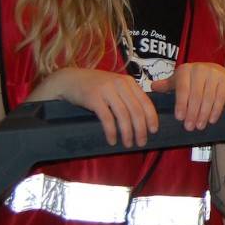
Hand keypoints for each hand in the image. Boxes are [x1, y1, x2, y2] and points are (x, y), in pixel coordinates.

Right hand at [33, 67, 157, 147]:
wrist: (70, 80)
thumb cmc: (95, 86)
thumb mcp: (115, 86)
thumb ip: (128, 96)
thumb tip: (144, 118)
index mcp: (128, 82)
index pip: (146, 101)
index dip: (151, 118)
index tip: (154, 131)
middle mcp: (119, 84)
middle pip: (136, 110)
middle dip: (140, 129)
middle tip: (141, 143)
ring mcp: (106, 90)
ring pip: (123, 115)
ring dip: (127, 133)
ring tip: (127, 144)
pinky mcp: (93, 98)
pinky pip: (107, 118)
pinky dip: (111, 131)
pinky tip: (112, 140)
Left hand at [150, 62, 224, 130]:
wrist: (218, 71)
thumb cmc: (194, 79)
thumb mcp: (180, 80)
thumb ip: (167, 85)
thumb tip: (153, 87)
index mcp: (185, 70)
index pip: (182, 89)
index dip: (181, 104)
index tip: (179, 118)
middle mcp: (200, 69)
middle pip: (196, 95)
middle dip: (192, 113)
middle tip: (189, 127)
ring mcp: (214, 74)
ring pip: (208, 98)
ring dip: (203, 114)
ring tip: (200, 126)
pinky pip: (220, 98)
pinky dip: (216, 110)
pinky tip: (211, 120)